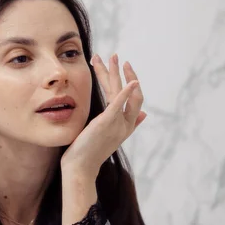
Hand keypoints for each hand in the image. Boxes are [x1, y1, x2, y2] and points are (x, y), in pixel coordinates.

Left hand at [61, 53, 146, 178]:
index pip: (136, 102)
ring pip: (122, 92)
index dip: (132, 85)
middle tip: (116, 57)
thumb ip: (123, 124)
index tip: (124, 72)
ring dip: (117, 72)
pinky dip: (126, 91)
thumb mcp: (106, 136)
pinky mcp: (107, 123)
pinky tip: (129, 81)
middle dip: (125, 73)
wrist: (80, 168)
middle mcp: (125, 125)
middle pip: (132, 94)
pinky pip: (119, 104)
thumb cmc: (88, 153)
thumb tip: (144, 114)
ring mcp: (117, 124)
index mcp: (125, 127)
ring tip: (112, 56)